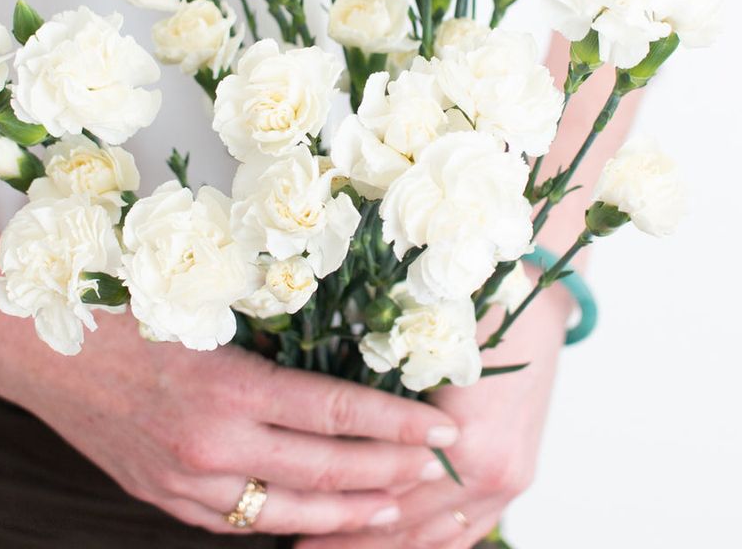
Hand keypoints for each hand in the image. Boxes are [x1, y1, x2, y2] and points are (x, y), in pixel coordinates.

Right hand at [0, 199, 459, 538]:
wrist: (44, 346)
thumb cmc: (129, 312)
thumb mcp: (206, 312)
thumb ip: (267, 342)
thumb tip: (334, 349)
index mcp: (231, 388)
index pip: (335, 411)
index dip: (394, 422)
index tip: (439, 425)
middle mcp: (214, 445)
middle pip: (324, 468)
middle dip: (390, 470)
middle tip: (437, 467)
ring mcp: (188, 482)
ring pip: (289, 512)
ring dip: (348, 512)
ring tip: (395, 510)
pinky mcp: (168, 498)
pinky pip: (240, 523)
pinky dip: (288, 524)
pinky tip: (320, 520)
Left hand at [295, 281, 571, 547]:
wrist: (542, 311)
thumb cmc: (482, 311)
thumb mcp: (426, 344)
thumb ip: (380, 392)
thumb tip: (318, 416)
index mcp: (467, 438)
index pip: (388, 490)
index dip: (339, 508)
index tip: (295, 519)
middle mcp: (492, 471)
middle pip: (409, 522)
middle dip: (353, 540)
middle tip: (300, 545)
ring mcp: (509, 481)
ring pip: (437, 537)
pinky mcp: (516, 479)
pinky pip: (467, 530)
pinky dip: (428, 543)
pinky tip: (392, 546)